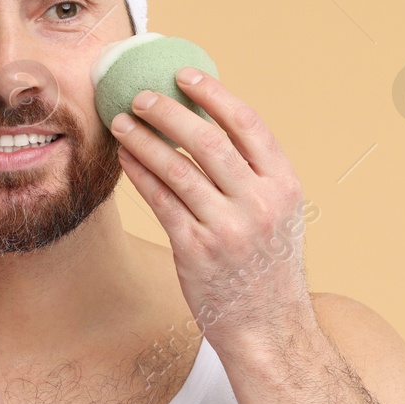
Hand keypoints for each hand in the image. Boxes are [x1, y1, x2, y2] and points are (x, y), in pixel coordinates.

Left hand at [110, 70, 315, 350]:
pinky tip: (125, 158)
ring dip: (143, 139)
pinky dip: (139, 174)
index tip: (185, 75)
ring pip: (176, 168)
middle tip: (140, 96)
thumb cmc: (267, 267)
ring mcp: (227, 228)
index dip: (214, 94)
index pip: (248, 124)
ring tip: (120, 122)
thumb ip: (254, 174)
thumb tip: (211, 124)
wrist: (268, 328)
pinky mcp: (196, 251)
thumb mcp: (279, 214)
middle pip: (207, 140)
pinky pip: (160, 200)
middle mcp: (258, 203)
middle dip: (168, 111)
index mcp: (283, 185)